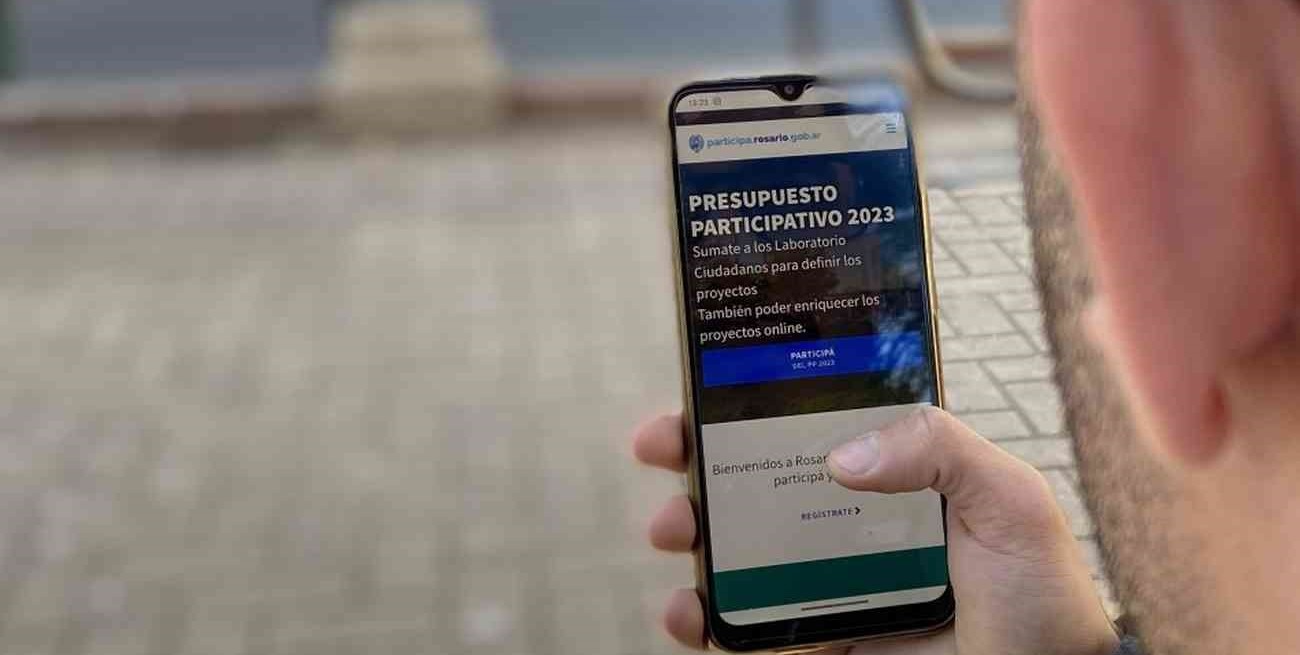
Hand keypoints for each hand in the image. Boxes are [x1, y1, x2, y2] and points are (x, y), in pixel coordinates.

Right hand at [633, 406, 1117, 654]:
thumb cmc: (1043, 602)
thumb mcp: (1012, 504)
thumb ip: (942, 448)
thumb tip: (843, 454)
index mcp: (895, 477)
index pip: (813, 425)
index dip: (754, 403)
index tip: (706, 388)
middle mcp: (850, 525)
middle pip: (756, 480)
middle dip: (698, 459)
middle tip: (662, 448)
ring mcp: (826, 586)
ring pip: (736, 549)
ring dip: (688, 532)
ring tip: (670, 529)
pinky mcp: (814, 643)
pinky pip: (743, 626)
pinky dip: (702, 619)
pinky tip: (688, 611)